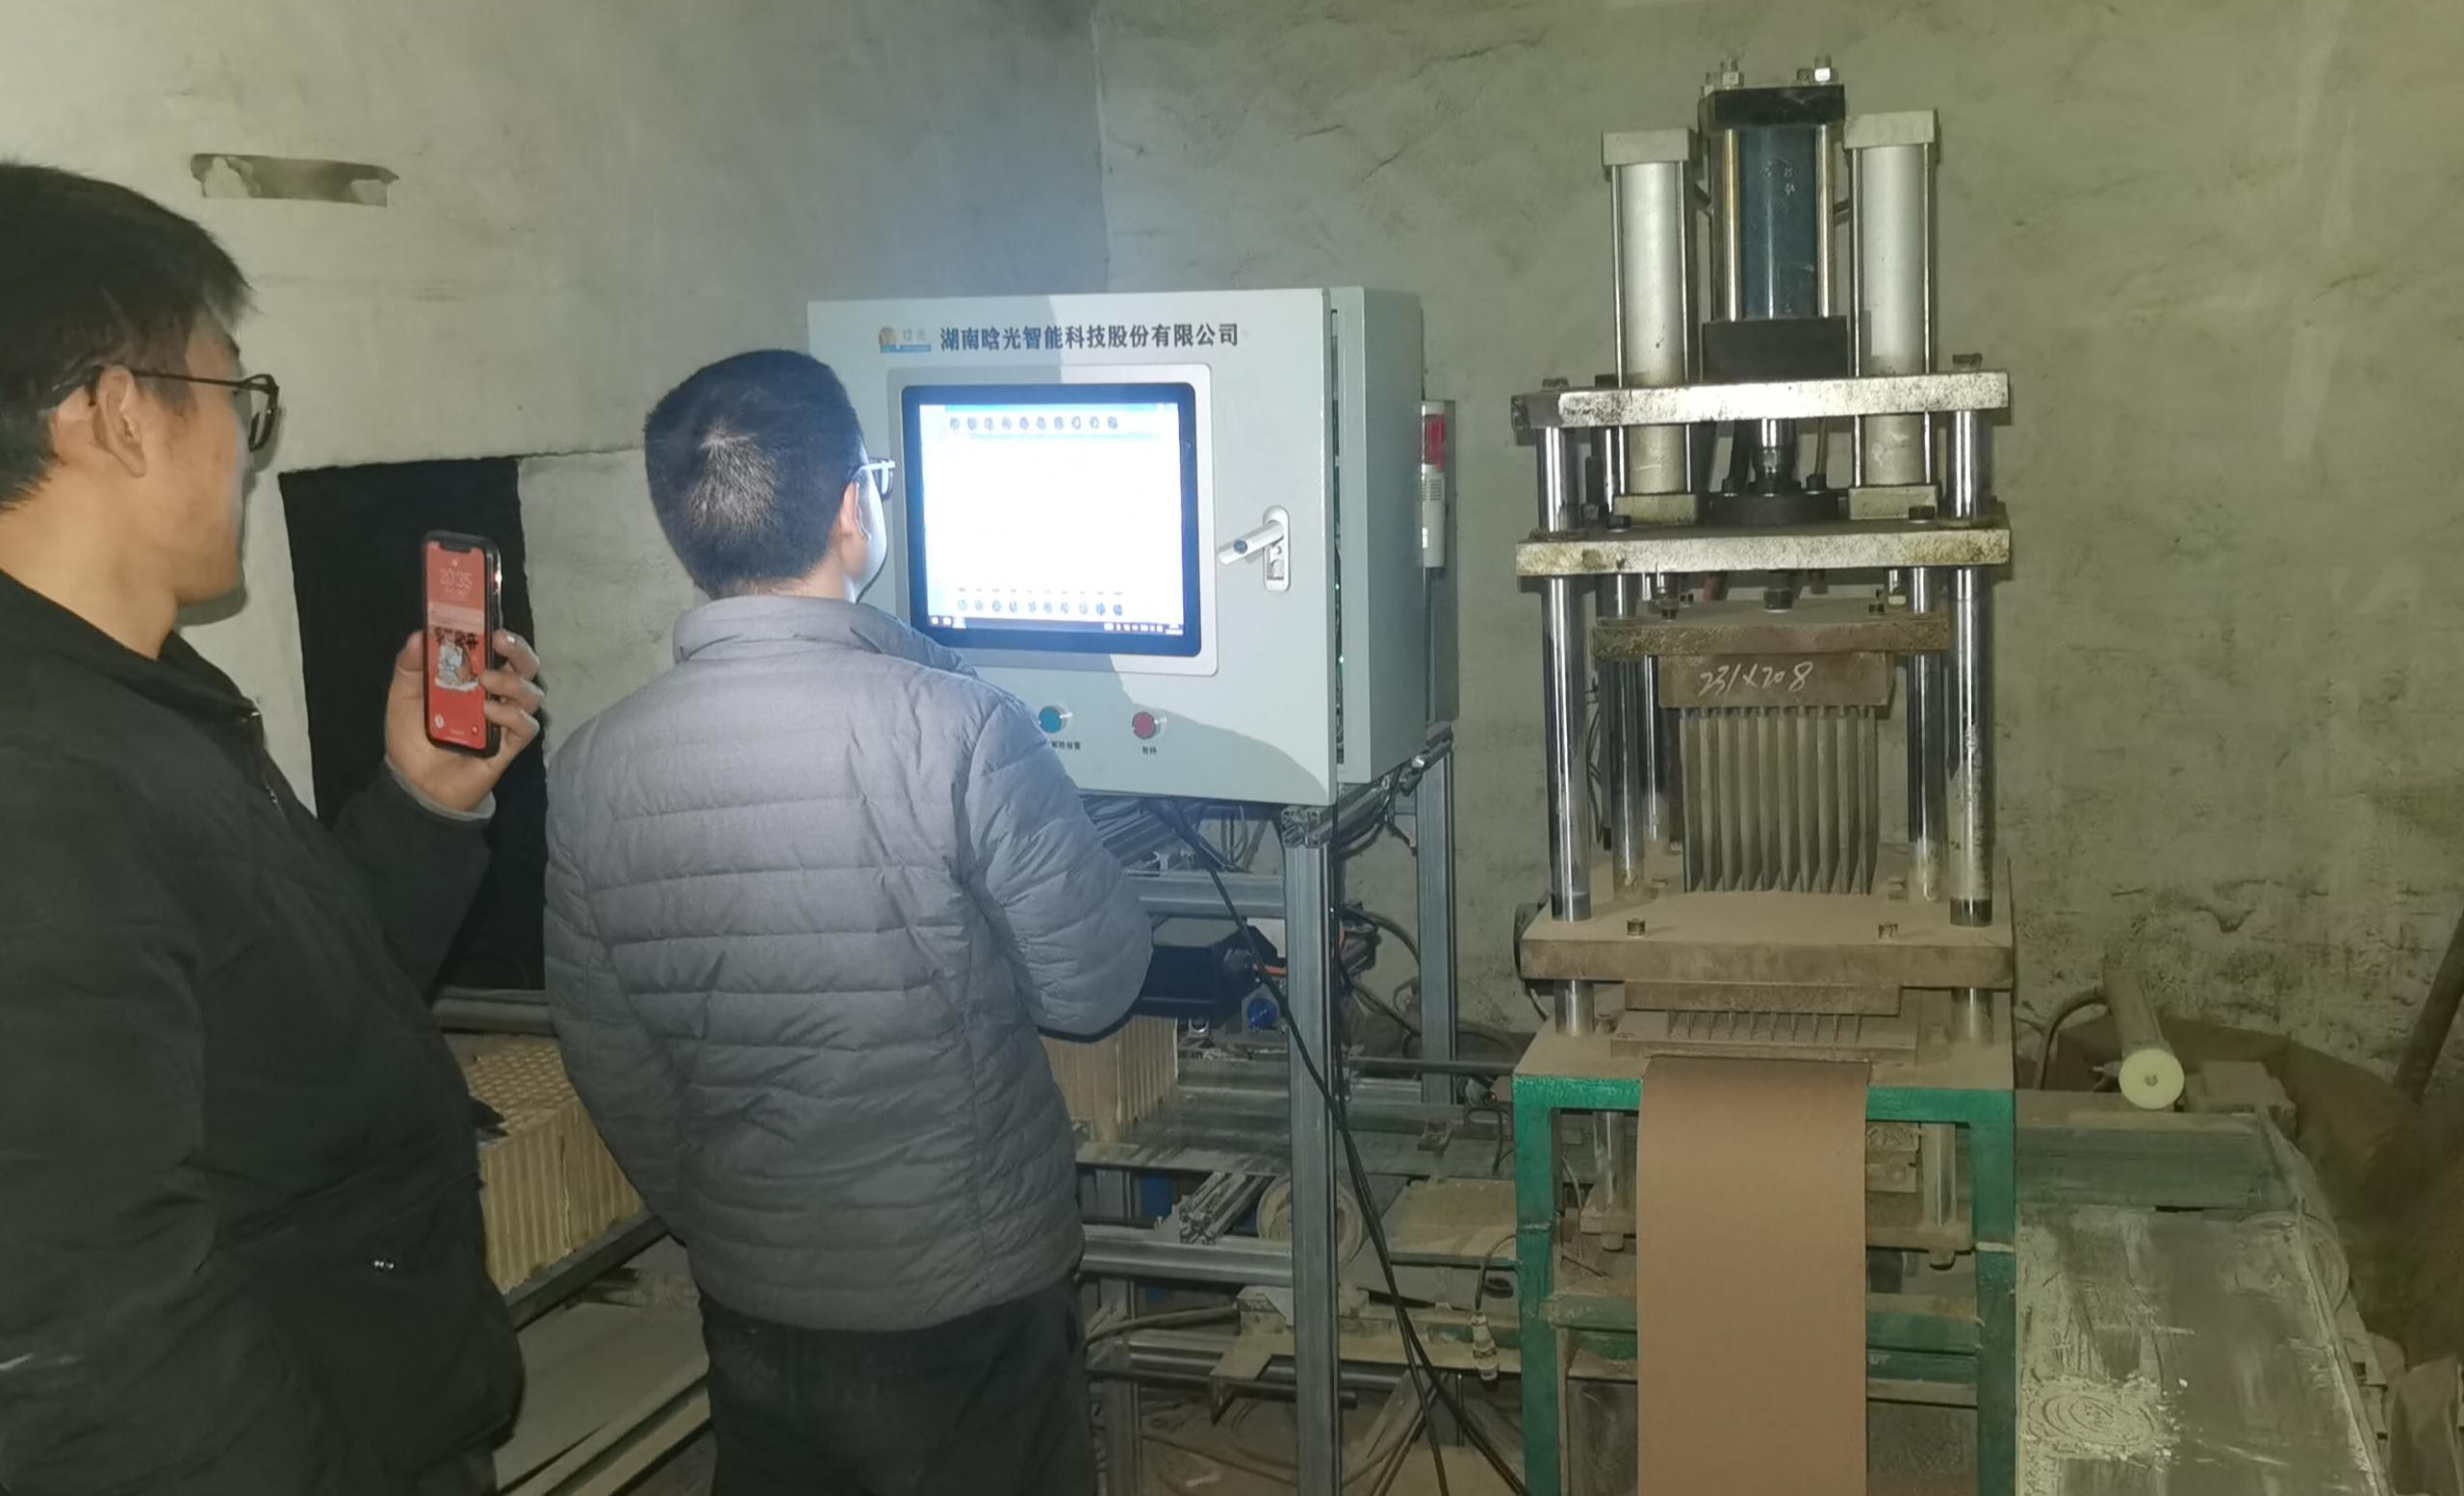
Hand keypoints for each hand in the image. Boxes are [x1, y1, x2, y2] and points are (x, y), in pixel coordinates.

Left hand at [384, 630, 544, 813]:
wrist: (412, 783)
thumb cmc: (412, 736)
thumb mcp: (403, 694)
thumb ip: (409, 664)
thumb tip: (419, 634)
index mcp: (475, 676)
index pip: (499, 649)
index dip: (501, 632)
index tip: (490, 620)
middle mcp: (496, 694)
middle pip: (526, 665)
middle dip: (520, 649)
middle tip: (501, 641)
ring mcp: (505, 719)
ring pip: (532, 693)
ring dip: (513, 681)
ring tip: (486, 682)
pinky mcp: (510, 746)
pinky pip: (527, 726)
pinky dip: (512, 715)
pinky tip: (489, 712)